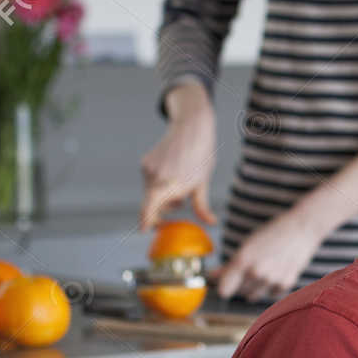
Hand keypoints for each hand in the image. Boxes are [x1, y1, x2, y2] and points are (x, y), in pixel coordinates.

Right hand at [140, 87, 217, 229]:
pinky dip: (160, 183)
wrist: (192, 127)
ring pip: (151, 191)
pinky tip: (174, 172)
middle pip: (151, 203)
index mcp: (168, 185)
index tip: (145, 230)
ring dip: (163, 194)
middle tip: (179, 204)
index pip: (148, 209)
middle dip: (163, 208)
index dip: (146, 221)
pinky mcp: (145, 162)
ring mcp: (147, 168)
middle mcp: (154, 177)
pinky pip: (150, 180)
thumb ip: (202, 207)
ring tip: (180, 182)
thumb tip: (212, 223)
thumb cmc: (201, 156)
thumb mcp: (202, 183)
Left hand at [213, 208, 323, 300]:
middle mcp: (256, 272)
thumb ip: (230, 264)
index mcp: (243, 260)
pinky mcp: (286, 284)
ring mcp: (272, 280)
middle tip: (247, 269)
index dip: (223, 286)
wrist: (302, 228)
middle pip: (238, 292)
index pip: (224, 291)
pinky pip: (270, 294)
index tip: (224, 282)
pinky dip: (270, 287)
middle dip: (239, 283)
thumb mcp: (248, 244)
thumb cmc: (273, 232)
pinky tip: (275, 271)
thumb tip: (212, 276)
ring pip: (253, 295)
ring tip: (261, 269)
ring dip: (253, 287)